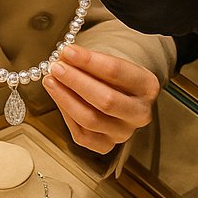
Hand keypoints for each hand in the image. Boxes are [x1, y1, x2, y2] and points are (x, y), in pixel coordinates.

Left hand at [42, 44, 158, 152]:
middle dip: (76, 82)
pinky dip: (66, 115)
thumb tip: (63, 57)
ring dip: (66, 98)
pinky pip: (82, 135)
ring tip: (51, 81)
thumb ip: (90, 60)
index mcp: (147, 86)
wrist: (122, 93)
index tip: (67, 51)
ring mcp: (124, 132)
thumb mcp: (110, 60)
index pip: (116, 72)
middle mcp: (139, 112)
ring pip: (91, 120)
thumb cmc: (114, 75)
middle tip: (56, 67)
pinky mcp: (107, 145)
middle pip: (105, 100)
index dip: (88, 61)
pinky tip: (57, 97)